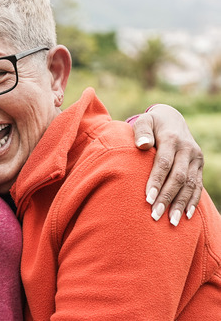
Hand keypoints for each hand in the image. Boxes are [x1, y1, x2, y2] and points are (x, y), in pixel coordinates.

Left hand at [132, 104, 203, 225]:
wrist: (172, 119)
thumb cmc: (151, 123)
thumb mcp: (144, 121)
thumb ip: (141, 131)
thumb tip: (142, 145)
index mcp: (172, 139)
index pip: (164, 163)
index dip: (156, 181)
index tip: (147, 199)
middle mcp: (187, 149)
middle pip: (178, 177)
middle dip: (167, 197)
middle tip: (155, 215)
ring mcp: (196, 158)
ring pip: (190, 184)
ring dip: (180, 204)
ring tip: (170, 222)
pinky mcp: (199, 165)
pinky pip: (198, 186)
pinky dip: (192, 201)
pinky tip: (185, 215)